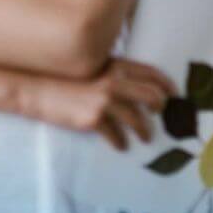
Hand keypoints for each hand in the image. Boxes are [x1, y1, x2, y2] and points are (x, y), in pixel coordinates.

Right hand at [18, 58, 176, 150]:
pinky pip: (116, 135)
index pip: (151, 73)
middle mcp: (115, 82)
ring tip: (146, 137)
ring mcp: (105, 101)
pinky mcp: (94, 119)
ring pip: (137, 120)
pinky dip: (121, 142)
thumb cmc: (65, 77)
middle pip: (151, 96)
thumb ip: (114, 73)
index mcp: (116, 66)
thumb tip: (133, 86)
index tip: (174, 93)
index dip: (167, 84)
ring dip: (145, 131)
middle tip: (160, 115)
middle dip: (160, 108)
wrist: (38, 89)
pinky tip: (122, 146)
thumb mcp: (93, 67)